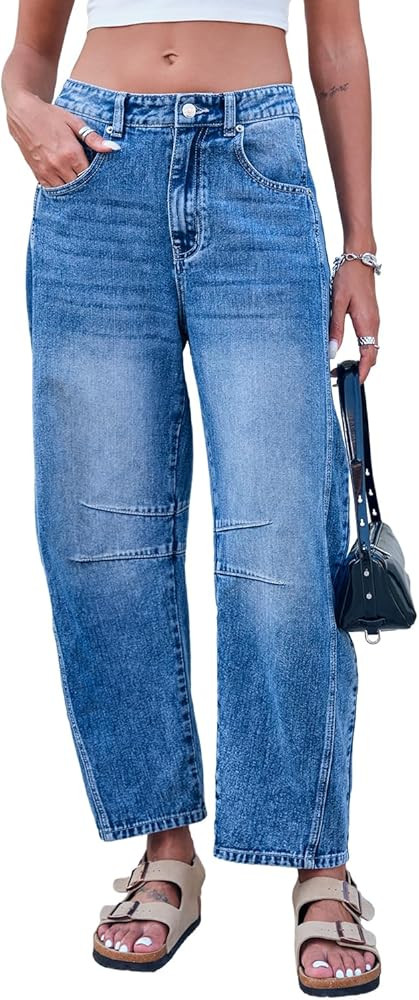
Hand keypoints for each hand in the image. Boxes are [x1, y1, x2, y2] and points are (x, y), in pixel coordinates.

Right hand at [6, 91, 119, 186]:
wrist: (23, 113)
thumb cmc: (50, 116)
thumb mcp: (74, 122)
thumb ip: (93, 138)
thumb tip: (113, 148)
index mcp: (70, 153)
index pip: (89, 175)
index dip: (96, 177)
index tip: (100, 176)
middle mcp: (58, 165)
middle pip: (79, 186)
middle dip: (85, 184)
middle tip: (92, 182)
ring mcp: (46, 171)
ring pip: (66, 190)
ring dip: (73, 188)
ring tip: (79, 182)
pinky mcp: (37, 174)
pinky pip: (52, 189)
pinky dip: (60, 188)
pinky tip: (65, 182)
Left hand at [328, 259, 379, 383]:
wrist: (359, 259)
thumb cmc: (348, 277)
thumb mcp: (337, 303)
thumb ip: (335, 328)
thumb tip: (332, 351)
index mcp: (367, 323)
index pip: (369, 355)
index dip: (363, 372)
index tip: (354, 382)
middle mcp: (374, 324)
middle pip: (371, 355)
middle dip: (359, 369)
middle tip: (339, 376)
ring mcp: (373, 320)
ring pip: (371, 348)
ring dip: (359, 360)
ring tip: (341, 368)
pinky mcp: (370, 317)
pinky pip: (369, 340)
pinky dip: (361, 350)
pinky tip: (347, 352)